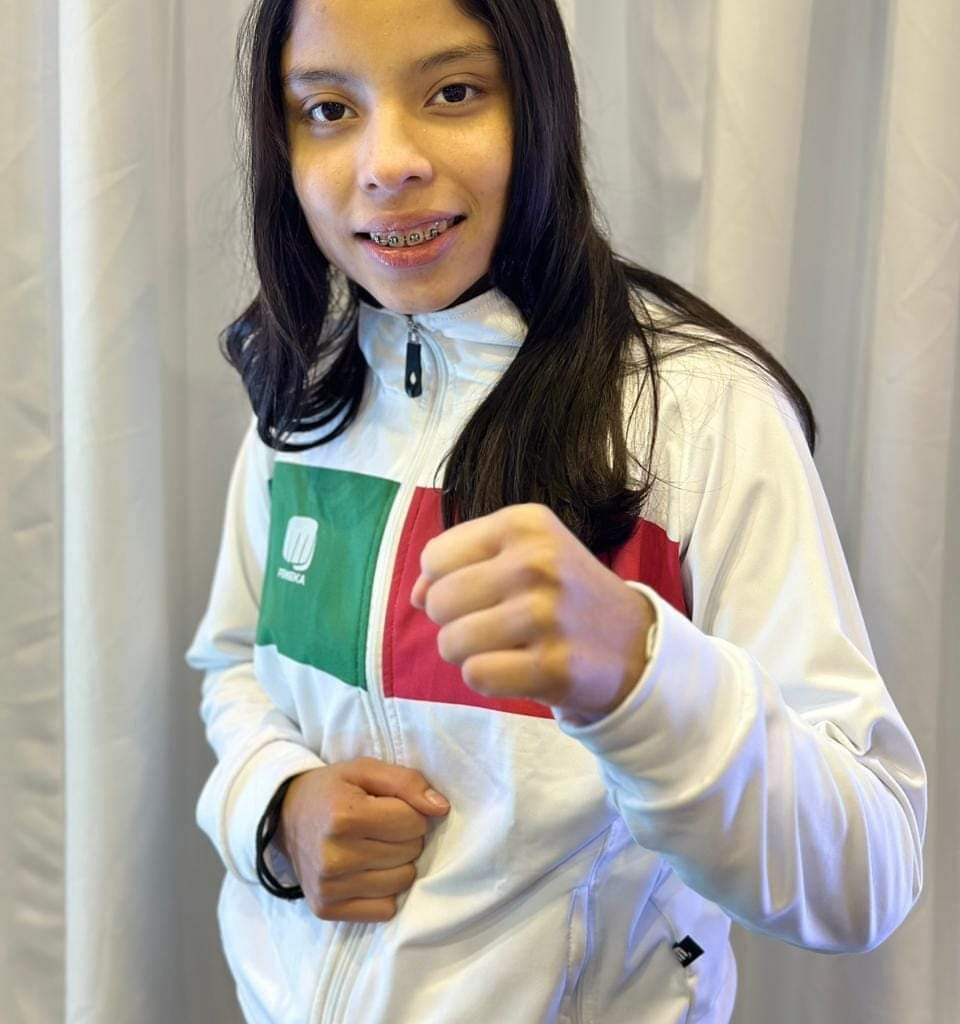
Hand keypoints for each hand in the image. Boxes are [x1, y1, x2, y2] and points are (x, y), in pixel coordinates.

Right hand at [277, 757, 449, 921]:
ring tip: (376, 847)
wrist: (285, 818)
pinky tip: (368, 871)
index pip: (413, 822)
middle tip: (382, 827)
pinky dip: (385, 890)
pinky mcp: (327, 909)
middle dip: (406, 836)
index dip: (411, 811)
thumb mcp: (365, 770)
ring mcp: (328, 887)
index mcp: (343, 816)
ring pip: (402, 881)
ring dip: (399, 863)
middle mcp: (333, 856)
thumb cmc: (332, 790)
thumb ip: (407, 782)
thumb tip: (441, 809)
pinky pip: (385, 909)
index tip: (391, 807)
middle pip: (410, 851)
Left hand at [410, 503, 655, 718]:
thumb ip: (459, 564)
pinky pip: (476, 675)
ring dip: (467, 653)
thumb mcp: (521, 554)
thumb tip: (415, 596)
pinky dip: (487, 679)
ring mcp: (546, 614)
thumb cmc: (562, 594)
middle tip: (491, 623)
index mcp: (525, 523)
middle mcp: (537, 561)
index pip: (435, 557)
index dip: (443, 581)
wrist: (635, 643)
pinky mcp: (553, 665)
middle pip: (438, 602)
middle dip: (452, 621)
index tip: (478, 591)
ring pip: (451, 642)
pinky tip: (517, 668)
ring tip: (503, 646)